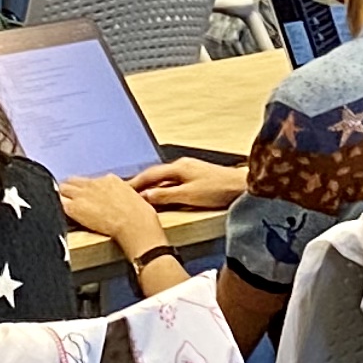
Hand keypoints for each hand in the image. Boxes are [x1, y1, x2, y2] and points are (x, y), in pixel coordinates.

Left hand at [59, 173, 172, 260]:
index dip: (84, 188)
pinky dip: (56, 204)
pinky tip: (55, 209)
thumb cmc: (139, 215)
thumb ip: (120, 195)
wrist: (134, 224)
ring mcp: (82, 195)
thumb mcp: (133, 198)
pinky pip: (58, 202)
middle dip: (69, 187)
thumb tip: (118, 200)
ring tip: (60, 201)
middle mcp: (94, 184)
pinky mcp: (74, 208)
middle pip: (72, 181)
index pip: (89, 180)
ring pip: (62, 188)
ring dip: (61, 194)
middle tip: (66, 196)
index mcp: (109, 180)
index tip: (84, 194)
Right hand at [130, 156, 246, 213]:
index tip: (122, 190)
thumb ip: (166, 195)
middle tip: (125, 193)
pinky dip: (163, 189)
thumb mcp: (188, 195)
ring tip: (139, 196)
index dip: (135, 182)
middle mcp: (182, 166)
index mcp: (178, 167)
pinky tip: (161, 197)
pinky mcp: (196, 178)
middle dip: (141, 183)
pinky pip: (173, 182)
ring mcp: (190, 171)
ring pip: (164, 179)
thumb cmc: (217, 189)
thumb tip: (145, 195)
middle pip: (156, 175)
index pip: (150, 174)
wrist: (241, 187)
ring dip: (152, 186)